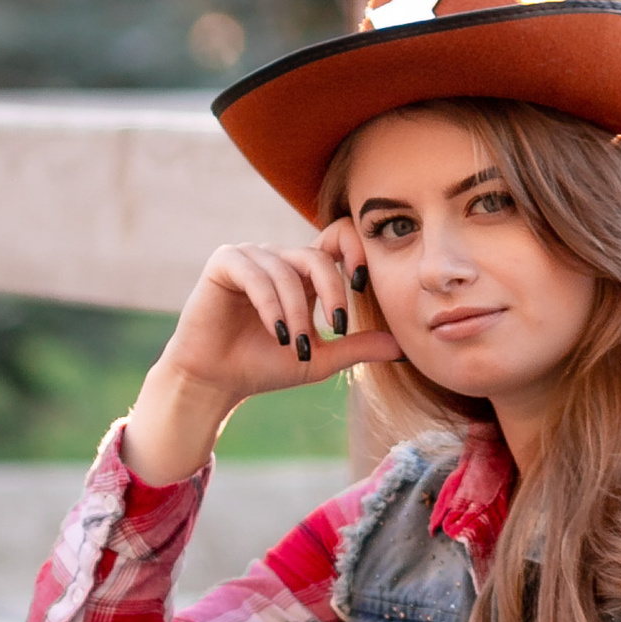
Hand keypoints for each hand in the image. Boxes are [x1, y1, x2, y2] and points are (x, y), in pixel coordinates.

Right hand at [125, 226, 404, 484]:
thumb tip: (404, 346)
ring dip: (298, 311)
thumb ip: (357, 347)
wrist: (217, 382)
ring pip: (288, 272)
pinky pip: (256, 274)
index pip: (337, 239)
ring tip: (297, 346)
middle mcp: (279, 258)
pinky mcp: (225, 263)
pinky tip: (277, 333)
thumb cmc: (264, 367)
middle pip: (318, 256)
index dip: (355, 249)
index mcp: (304, 273)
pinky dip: (271, 304)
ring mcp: (251, 257)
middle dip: (333, 292)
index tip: (363, 284)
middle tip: (338, 328)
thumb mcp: (320, 359)